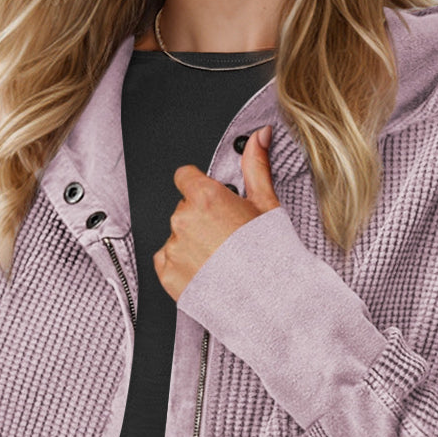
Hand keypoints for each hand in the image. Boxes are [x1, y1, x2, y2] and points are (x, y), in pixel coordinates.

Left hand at [153, 123, 278, 302]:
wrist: (270, 300)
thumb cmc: (270, 254)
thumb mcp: (266, 203)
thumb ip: (256, 165)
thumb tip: (259, 136)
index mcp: (205, 197)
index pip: (185, 176)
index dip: (200, 187)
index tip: (212, 200)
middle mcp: (183, 219)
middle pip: (184, 208)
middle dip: (200, 218)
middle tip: (226, 237)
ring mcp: (173, 247)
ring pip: (176, 236)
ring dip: (191, 243)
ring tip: (220, 259)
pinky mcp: (167, 273)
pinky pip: (167, 260)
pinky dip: (182, 265)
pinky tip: (208, 271)